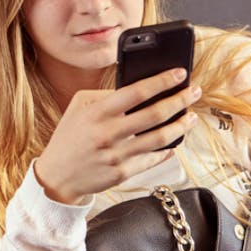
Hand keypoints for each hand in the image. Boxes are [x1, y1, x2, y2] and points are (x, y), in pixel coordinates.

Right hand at [35, 69, 200, 202]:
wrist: (56, 176)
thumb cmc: (69, 137)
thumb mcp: (78, 108)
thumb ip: (105, 96)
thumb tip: (139, 90)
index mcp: (96, 113)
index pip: (136, 92)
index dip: (161, 81)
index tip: (179, 74)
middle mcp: (107, 134)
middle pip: (154, 114)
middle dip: (180, 100)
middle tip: (193, 92)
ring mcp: (116, 156)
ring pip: (160, 138)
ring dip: (181, 126)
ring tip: (191, 117)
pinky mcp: (121, 174)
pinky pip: (152, 159)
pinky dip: (167, 149)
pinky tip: (174, 141)